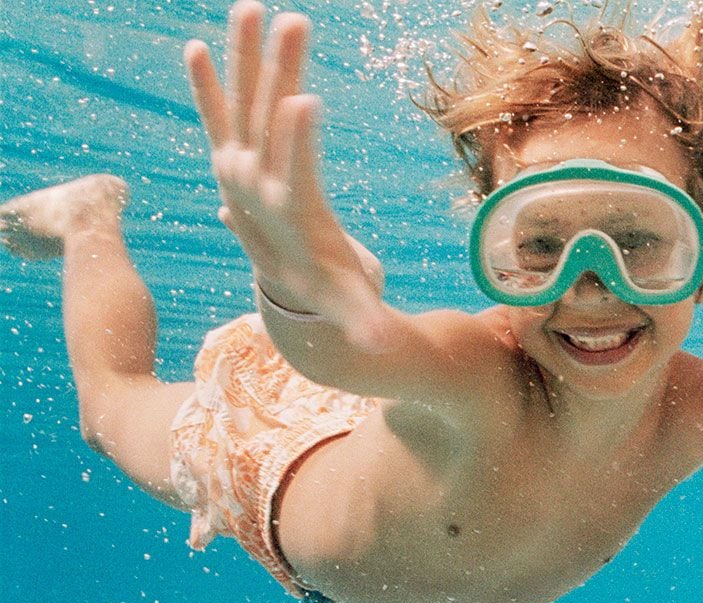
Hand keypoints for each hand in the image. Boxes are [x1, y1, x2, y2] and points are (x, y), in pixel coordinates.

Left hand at [184, 2, 373, 320]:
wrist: (281, 286)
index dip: (296, 139)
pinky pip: (218, 115)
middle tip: (291, 23)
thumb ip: (363, 324)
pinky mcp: (231, 157)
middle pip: (265, 120)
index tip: (302, 99)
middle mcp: (254, 183)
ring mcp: (237, 165)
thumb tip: (381, 347)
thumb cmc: (327, 290)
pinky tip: (199, 45)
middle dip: (278, 71)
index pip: (291, 170)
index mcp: (287, 212)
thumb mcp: (345, 306)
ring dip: (246, 55)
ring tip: (251, 7)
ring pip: (242, 103)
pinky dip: (207, 83)